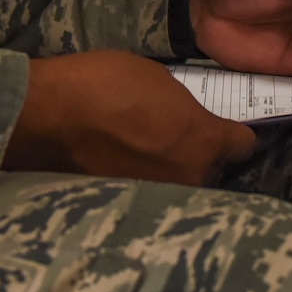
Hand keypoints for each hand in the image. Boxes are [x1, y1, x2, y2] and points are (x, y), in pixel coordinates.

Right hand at [3, 51, 257, 184]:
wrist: (49, 116)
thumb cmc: (105, 85)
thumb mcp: (158, 81)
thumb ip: (182, 107)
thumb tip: (182, 119)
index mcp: (204, 141)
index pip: (243, 146)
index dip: (230, 134)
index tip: (217, 127)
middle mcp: (191, 178)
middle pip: (212, 170)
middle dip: (197, 156)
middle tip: (170, 139)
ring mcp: (160, 200)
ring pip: (181, 186)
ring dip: (169, 174)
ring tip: (142, 155)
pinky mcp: (129, 211)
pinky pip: (149, 197)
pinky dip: (140, 185)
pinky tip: (122, 167)